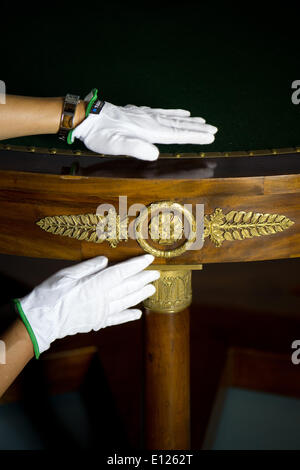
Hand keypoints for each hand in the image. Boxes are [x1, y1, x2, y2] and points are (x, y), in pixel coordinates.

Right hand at [14, 254, 158, 357]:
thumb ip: (87, 267)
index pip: (121, 273)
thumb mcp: (65, 275)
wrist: (39, 322)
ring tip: (152, 288)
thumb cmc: (49, 296)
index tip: (148, 258)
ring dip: (140, 295)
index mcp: (94, 285)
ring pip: (126, 302)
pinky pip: (117, 319)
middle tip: (156, 273)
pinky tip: (139, 313)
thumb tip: (105, 260)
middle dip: (143, 278)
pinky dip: (129, 316)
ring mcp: (100, 313)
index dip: (136, 265)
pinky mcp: (97, 322)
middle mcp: (101, 300)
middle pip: (127, 287)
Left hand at [70, 89, 217, 160]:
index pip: (177, 134)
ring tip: (202, 121)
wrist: (88, 117)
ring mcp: (145, 115)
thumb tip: (155, 154)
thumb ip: (135, 148)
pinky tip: (179, 112)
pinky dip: (174, 113)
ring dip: (189, 121)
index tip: (210, 136)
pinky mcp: (139, 113)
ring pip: (172, 118)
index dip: (194, 136)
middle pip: (178, 125)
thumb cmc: (100, 134)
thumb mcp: (115, 145)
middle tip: (214, 130)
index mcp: (148, 130)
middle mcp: (150, 120)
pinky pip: (162, 112)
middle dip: (197, 128)